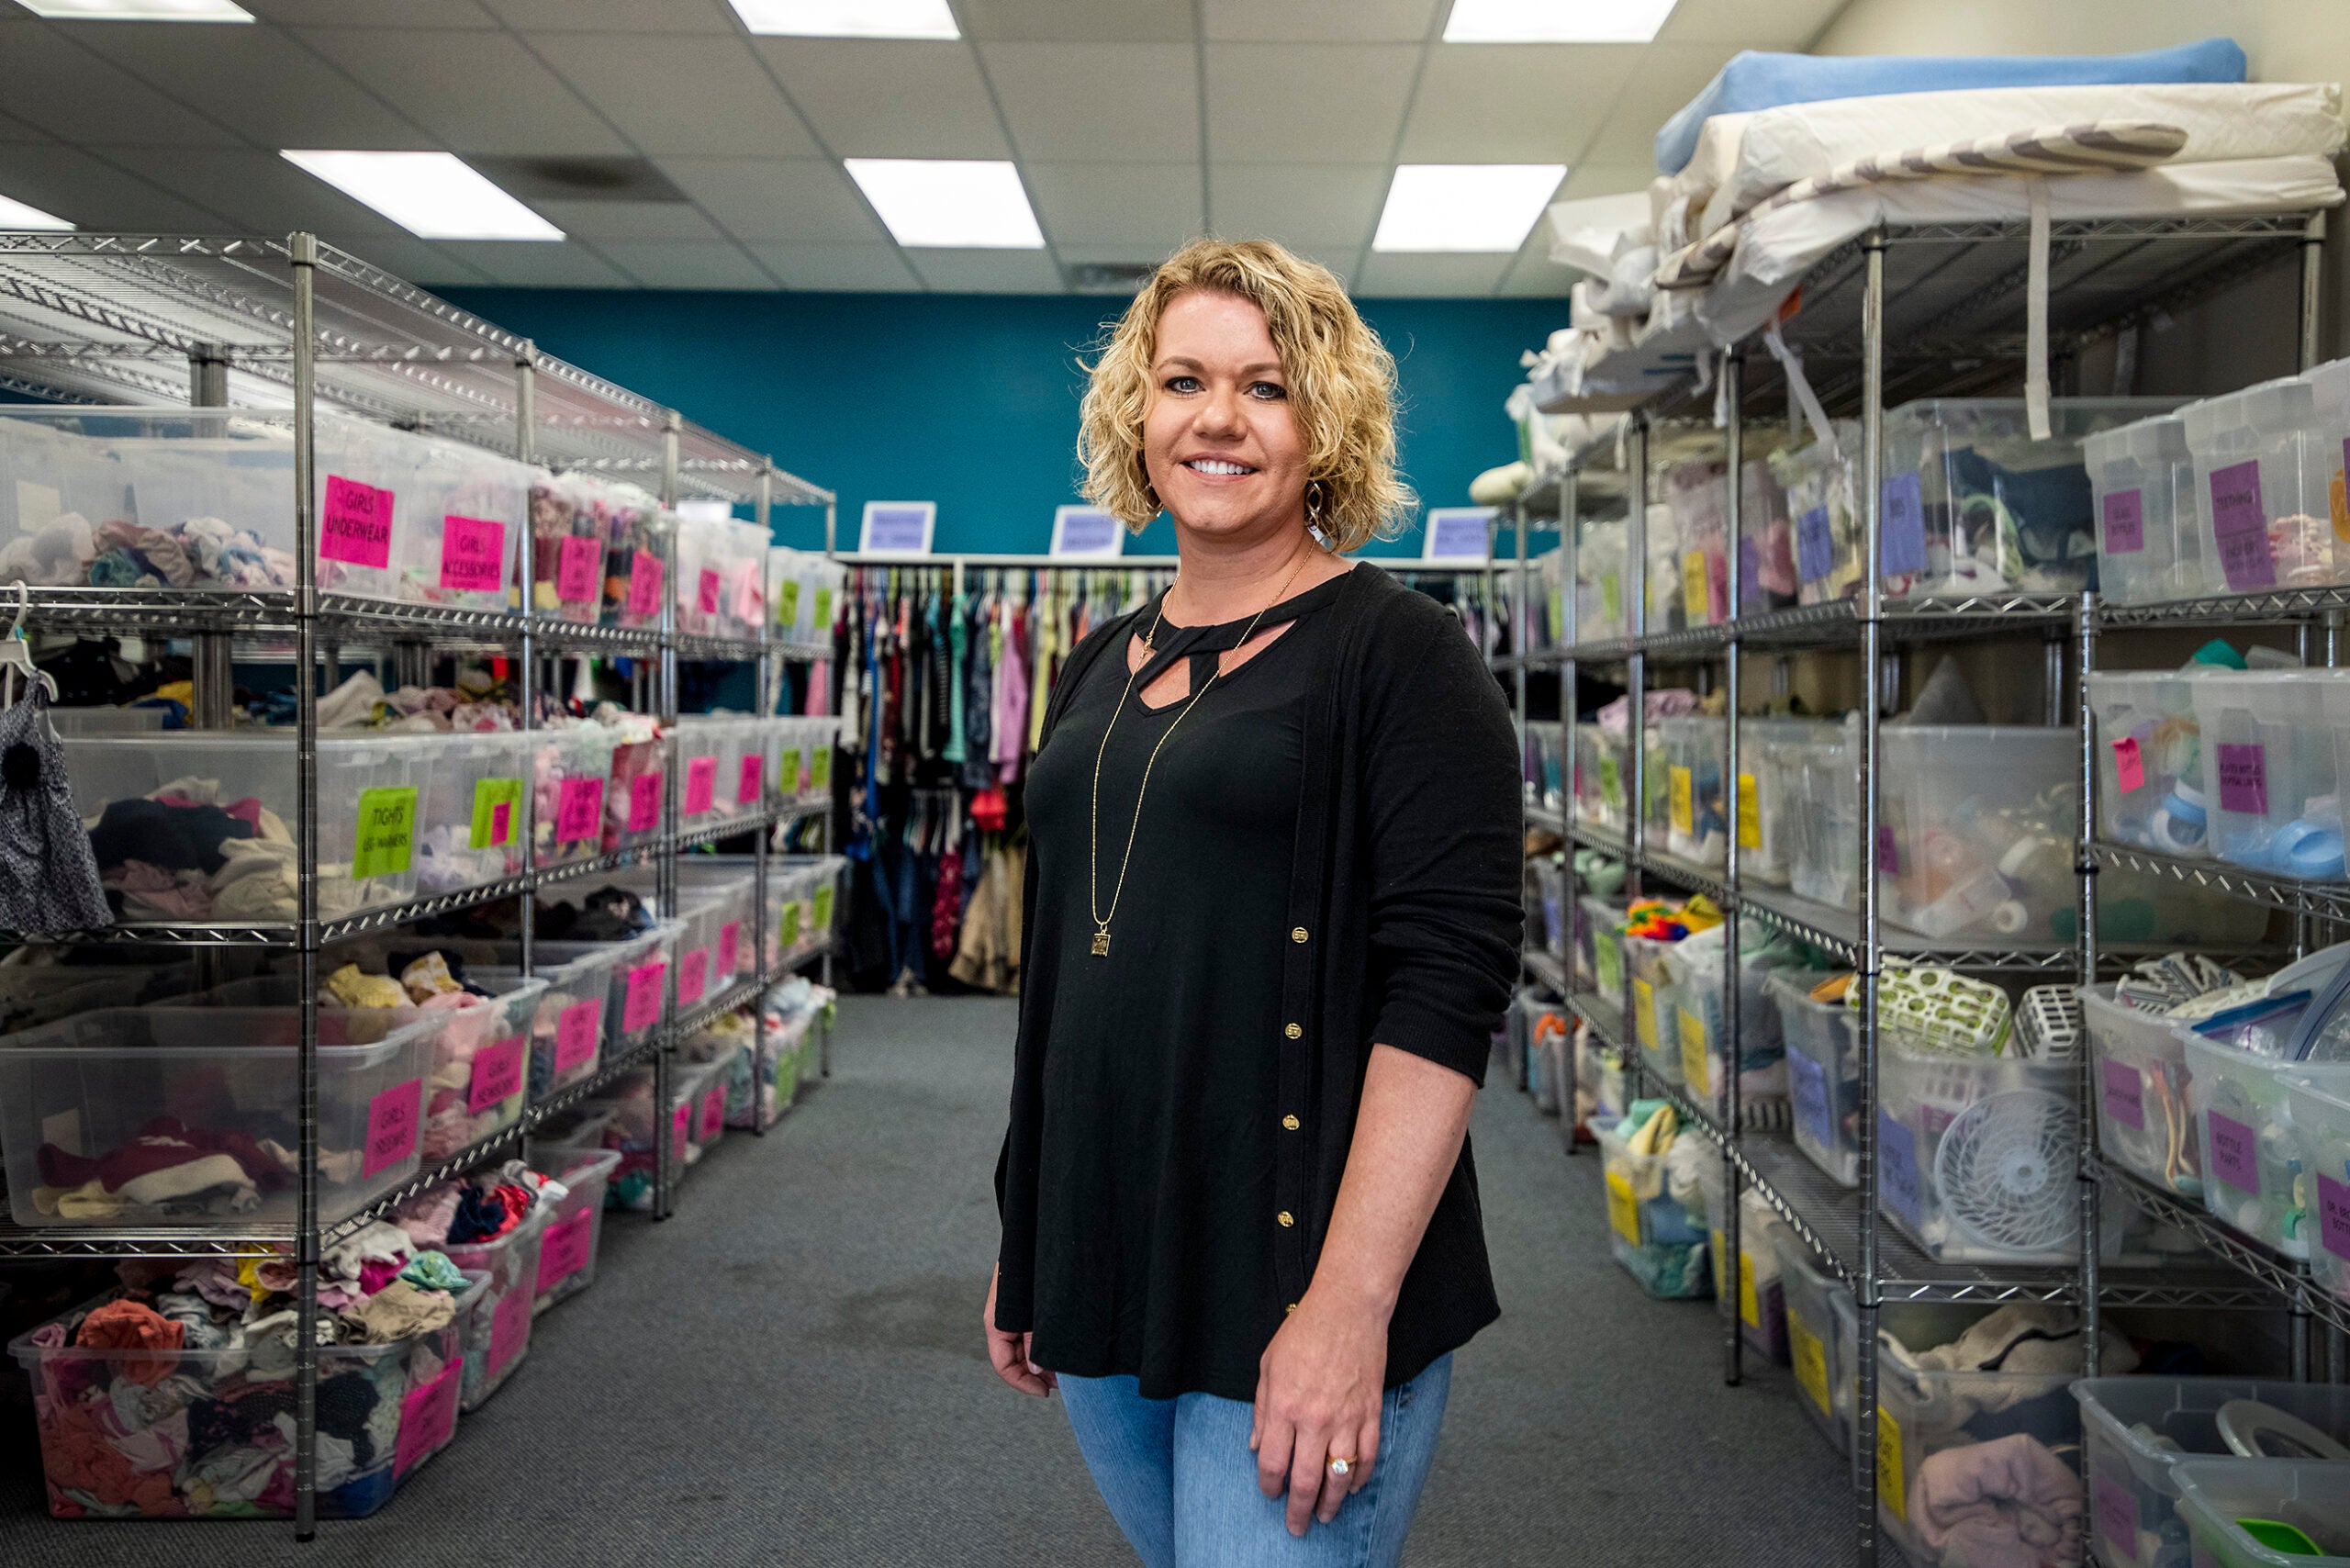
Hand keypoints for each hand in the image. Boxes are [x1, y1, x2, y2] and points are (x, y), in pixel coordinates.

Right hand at [984, 1264, 1055, 1396]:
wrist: (1033, 1236)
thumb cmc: (1031, 1267)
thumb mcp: (1034, 1310)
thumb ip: (1034, 1340)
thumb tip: (1036, 1370)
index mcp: (996, 1323)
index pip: (1003, 1365)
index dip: (1022, 1383)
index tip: (1045, 1391)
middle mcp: (1002, 1323)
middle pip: (1015, 1361)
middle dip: (1035, 1376)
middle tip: (1061, 1384)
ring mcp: (1014, 1317)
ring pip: (1024, 1351)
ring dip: (1041, 1364)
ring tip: (1064, 1372)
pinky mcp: (1026, 1310)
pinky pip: (1032, 1337)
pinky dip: (1044, 1348)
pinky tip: (1061, 1353)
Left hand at [1249, 1288, 1386, 1535]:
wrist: (1348, 1308)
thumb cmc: (1304, 1331)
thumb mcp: (1268, 1366)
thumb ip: (1262, 1410)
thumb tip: (1258, 1447)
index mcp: (1284, 1407)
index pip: (1274, 1463)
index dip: (1269, 1486)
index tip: (1269, 1494)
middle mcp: (1315, 1419)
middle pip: (1305, 1480)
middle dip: (1298, 1510)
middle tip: (1296, 1527)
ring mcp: (1347, 1418)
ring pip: (1340, 1477)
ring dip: (1332, 1503)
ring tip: (1325, 1516)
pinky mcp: (1371, 1413)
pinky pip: (1369, 1457)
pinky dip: (1362, 1477)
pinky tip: (1354, 1487)